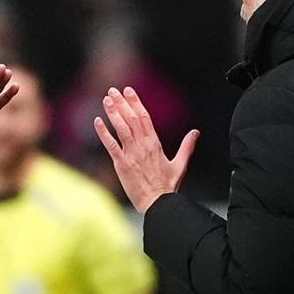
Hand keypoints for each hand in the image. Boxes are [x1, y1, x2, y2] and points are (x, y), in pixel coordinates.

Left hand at [94, 86, 199, 213]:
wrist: (158, 203)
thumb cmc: (168, 187)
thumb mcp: (181, 164)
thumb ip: (187, 147)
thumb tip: (196, 132)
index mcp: (155, 144)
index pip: (144, 117)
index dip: (136, 102)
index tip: (128, 91)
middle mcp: (143, 146)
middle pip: (131, 119)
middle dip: (122, 103)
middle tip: (113, 90)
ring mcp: (131, 154)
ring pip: (121, 128)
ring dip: (113, 113)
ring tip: (106, 100)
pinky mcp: (122, 164)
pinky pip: (111, 145)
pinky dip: (104, 132)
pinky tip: (97, 121)